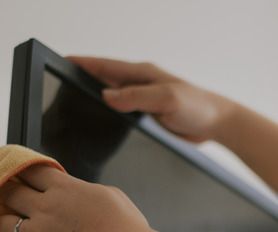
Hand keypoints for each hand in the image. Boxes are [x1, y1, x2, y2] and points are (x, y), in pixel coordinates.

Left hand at [0, 165, 149, 231]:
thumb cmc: (127, 228)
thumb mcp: (110, 194)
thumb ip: (85, 190)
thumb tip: (77, 194)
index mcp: (64, 188)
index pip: (31, 171)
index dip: (18, 168)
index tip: (10, 169)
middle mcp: (45, 208)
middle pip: (9, 192)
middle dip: (0, 191)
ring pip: (1, 224)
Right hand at [68, 56, 234, 142]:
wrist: (218, 123)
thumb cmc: (198, 106)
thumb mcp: (167, 99)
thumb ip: (137, 97)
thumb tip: (107, 96)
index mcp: (143, 73)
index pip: (106, 66)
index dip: (84, 64)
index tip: (63, 62)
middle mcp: (141, 83)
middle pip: (104, 79)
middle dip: (83, 79)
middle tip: (59, 85)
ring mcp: (144, 99)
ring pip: (112, 96)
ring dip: (95, 98)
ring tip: (71, 103)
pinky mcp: (148, 115)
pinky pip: (123, 112)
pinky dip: (109, 113)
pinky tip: (100, 123)